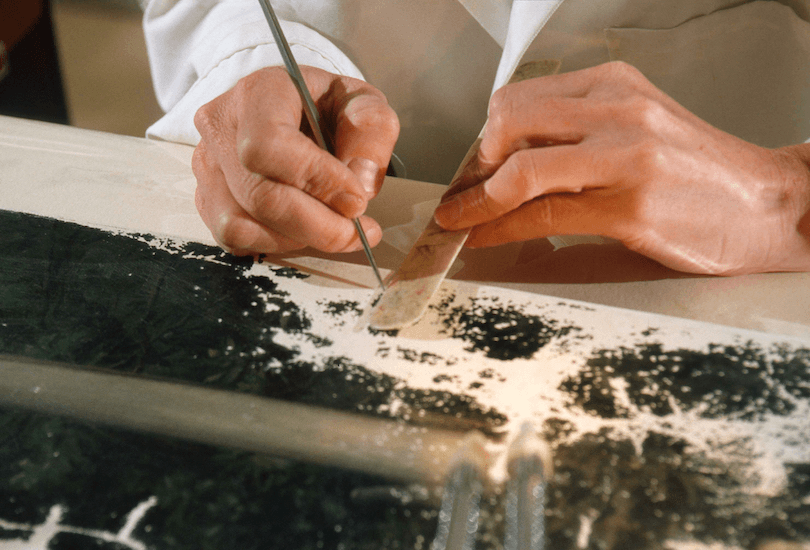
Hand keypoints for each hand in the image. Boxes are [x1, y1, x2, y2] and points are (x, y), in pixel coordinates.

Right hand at [192, 66, 398, 254]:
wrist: (296, 110)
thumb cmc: (328, 106)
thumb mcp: (362, 102)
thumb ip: (371, 132)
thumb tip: (359, 184)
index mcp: (260, 91)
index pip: (270, 144)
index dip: (317, 180)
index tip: (357, 200)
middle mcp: (221, 126)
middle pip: (259, 195)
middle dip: (317, 226)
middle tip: (357, 232)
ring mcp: (207, 165)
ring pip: (242, 225)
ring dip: (298, 239)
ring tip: (335, 229)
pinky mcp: (207, 198)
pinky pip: (234, 239)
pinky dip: (275, 245)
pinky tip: (305, 231)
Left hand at [434, 62, 809, 274]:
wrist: (767, 205)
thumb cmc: (700, 172)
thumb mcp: (639, 126)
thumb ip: (580, 129)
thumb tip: (511, 156)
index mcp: (616, 84)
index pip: (521, 98)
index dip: (486, 135)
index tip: (474, 164)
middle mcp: (619, 112)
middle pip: (509, 124)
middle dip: (476, 163)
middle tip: (469, 190)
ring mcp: (625, 158)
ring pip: (520, 172)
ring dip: (476, 202)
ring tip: (461, 219)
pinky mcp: (629, 206)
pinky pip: (542, 216)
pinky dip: (500, 230)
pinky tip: (485, 238)